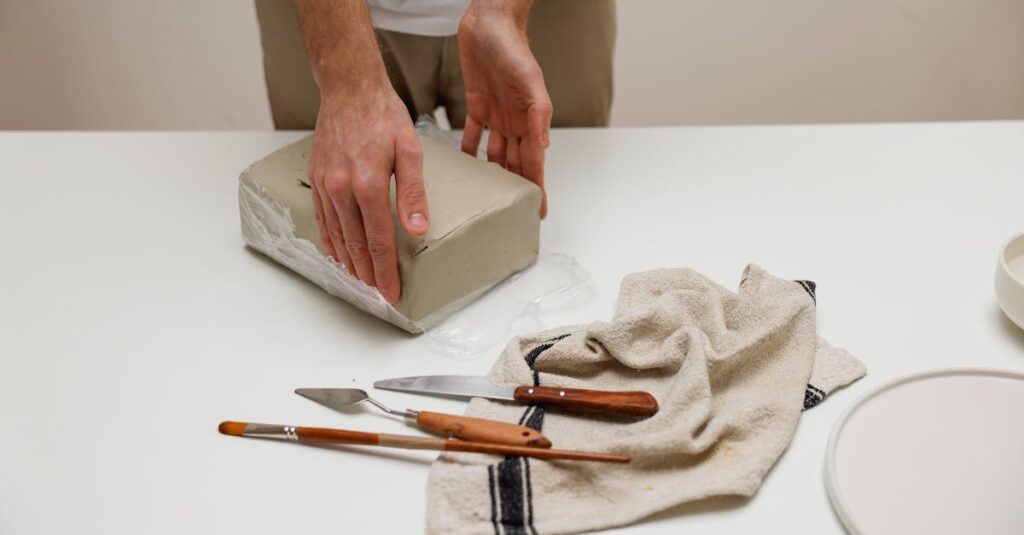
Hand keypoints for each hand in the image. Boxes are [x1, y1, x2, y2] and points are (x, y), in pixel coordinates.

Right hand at [307, 87, 428, 302]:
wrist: (349, 89)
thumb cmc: (383, 116)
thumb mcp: (410, 151)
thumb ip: (413, 193)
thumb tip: (417, 230)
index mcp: (368, 183)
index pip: (379, 239)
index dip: (385, 270)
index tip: (391, 292)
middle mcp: (342, 188)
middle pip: (356, 243)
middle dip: (368, 273)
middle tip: (378, 296)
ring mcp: (325, 184)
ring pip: (337, 235)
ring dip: (349, 262)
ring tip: (360, 282)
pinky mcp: (317, 179)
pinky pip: (322, 219)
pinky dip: (330, 241)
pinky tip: (338, 255)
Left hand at [458, 1, 551, 216]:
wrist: (489, 23)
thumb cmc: (514, 47)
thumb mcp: (531, 80)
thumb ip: (539, 112)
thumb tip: (543, 145)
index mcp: (530, 121)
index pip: (535, 164)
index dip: (537, 189)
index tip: (538, 212)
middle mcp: (514, 122)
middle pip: (516, 165)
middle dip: (516, 190)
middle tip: (509, 215)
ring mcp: (496, 116)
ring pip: (495, 154)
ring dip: (492, 175)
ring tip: (484, 199)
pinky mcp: (477, 105)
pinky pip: (472, 134)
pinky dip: (467, 151)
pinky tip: (461, 167)